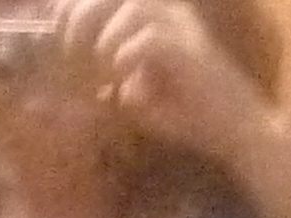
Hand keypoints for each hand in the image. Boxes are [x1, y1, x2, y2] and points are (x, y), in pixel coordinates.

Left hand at [59, 0, 278, 157]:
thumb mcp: (139, 97)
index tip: (54, 27)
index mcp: (159, 17)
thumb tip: (84, 80)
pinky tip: (124, 80)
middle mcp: (172, 13)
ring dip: (107, 38)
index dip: (74, 4)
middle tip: (71, 52)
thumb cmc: (190, 116)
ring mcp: (185, 28)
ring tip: (101, 67)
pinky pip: (149, 39)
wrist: (236, 132)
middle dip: (82, 17)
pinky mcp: (192, 50)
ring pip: (133, 8)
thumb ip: (113, 82)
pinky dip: (127, 58)